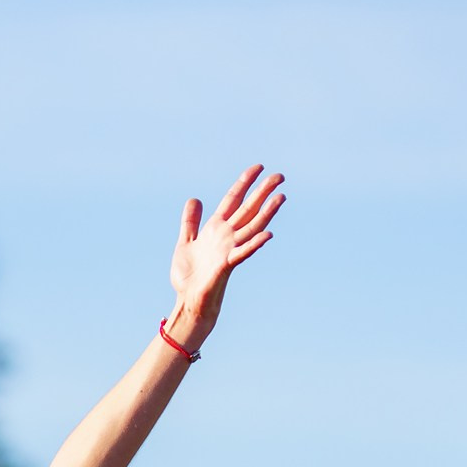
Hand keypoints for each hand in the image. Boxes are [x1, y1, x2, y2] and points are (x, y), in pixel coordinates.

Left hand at [167, 164, 283, 344]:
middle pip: (248, 209)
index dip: (244, 182)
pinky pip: (243, 252)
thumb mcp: (186, 242)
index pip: (233, 199)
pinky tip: (268, 234)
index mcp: (216, 228)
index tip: (258, 167)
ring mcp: (228, 250)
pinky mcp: (226, 266)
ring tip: (281, 197)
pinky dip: (255, 243)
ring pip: (252, 227)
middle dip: (263, 192)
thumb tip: (194, 199)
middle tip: (280, 176)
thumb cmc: (188, 276)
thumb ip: (190, 221)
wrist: (187, 300)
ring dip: (267, 213)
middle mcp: (226, 236)